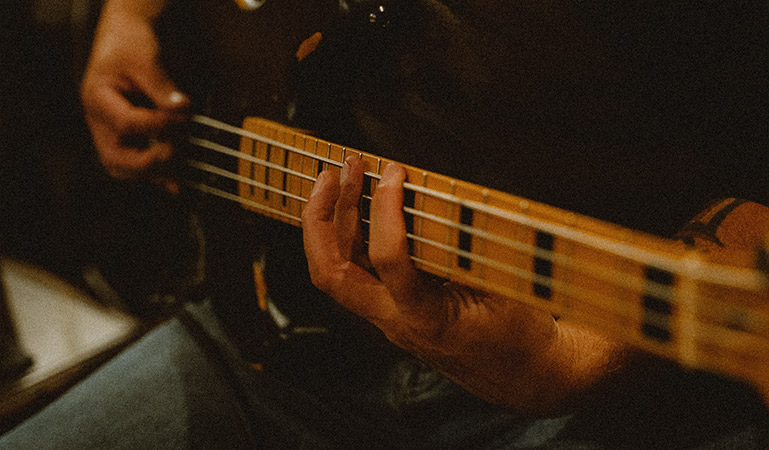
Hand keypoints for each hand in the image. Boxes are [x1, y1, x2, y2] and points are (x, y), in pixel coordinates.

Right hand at [81, 0, 188, 192]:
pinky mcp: (129, 141)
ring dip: (154, 174)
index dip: (158, 125)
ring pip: (124, 169)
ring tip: (182, 168)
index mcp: (98, 99)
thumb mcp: (147, 58)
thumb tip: (182, 109)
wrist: (129, 42)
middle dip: (148, 163)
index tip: (184, 116)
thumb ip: (162, 86)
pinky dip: (159, 177)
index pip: (126, 124)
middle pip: (115, 160)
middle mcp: (101, 123)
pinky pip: (139, 167)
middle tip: (176, 152)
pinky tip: (179, 183)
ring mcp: (112, 135)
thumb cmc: (132, 46)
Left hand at [302, 157, 623, 414]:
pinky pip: (354, 276)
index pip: (390, 262)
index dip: (385, 211)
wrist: (528, 377)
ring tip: (334, 181)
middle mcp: (397, 322)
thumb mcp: (510, 287)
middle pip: (332, 274)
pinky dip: (346, 240)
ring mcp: (389, 320)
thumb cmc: (525, 332)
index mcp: (430, 318)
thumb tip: (458, 199)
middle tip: (334, 172)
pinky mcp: (392, 313)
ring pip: (334, 276)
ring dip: (327, 226)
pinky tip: (354, 211)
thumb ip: (478, 248)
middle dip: (323, 218)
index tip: (393, 171)